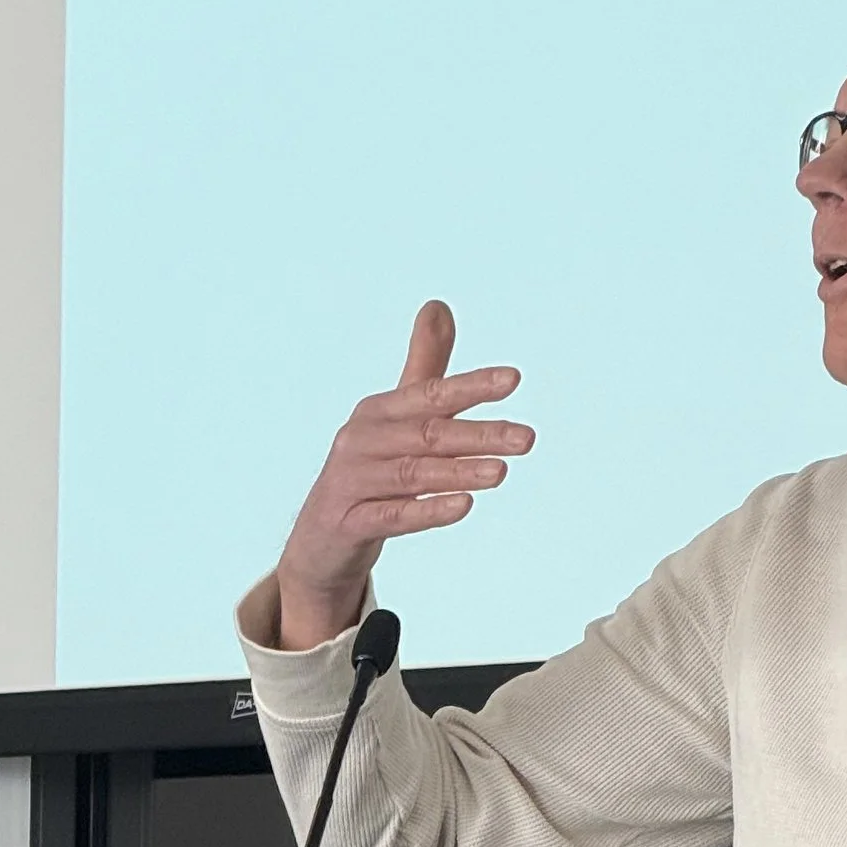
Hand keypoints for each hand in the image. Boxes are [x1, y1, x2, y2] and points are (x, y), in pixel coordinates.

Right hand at [274, 301, 534, 650]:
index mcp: (377, 411)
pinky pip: (391, 516)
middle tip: (527, 438)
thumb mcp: (396, 420)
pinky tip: (464, 506)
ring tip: (501, 471)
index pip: (430, 393)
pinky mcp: (347, 523)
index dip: (470, 386)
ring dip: (458, 472)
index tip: (513, 379)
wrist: (319, 541)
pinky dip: (427, 511)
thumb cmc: (368, 473)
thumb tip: (438, 305)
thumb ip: (424, 369)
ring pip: (411, 474)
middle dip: (479, 434)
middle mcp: (361, 440)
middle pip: (427, 434)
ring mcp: (350, 482)